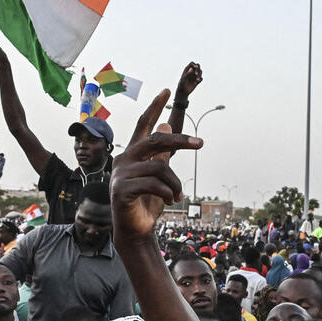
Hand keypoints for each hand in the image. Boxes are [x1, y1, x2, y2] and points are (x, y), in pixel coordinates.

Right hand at [110, 89, 202, 242]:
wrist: (136, 230)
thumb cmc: (147, 202)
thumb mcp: (159, 175)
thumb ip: (161, 153)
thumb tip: (166, 125)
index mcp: (133, 153)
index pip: (144, 124)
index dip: (155, 107)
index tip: (167, 90)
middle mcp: (124, 159)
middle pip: (156, 140)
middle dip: (181, 141)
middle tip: (201, 143)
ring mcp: (120, 174)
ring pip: (159, 167)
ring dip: (175, 183)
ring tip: (177, 196)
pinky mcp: (121, 189)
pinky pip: (154, 185)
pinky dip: (168, 193)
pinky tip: (170, 201)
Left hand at [175, 62, 201, 97]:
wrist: (182, 92)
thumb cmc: (181, 84)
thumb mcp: (183, 79)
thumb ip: (187, 74)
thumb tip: (192, 69)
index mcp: (187, 69)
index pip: (192, 63)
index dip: (194, 64)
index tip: (195, 67)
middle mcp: (192, 72)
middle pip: (198, 66)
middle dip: (198, 68)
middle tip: (196, 74)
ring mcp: (195, 76)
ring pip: (200, 71)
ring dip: (200, 74)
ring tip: (197, 79)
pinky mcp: (197, 81)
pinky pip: (201, 78)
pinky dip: (200, 79)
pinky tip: (197, 82)